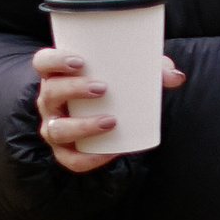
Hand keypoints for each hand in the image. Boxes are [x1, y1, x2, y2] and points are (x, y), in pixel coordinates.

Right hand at [32, 45, 184, 174]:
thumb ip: (153, 71)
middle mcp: (50, 101)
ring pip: (57, 129)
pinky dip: (91, 158)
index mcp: (58, 75)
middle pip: (50, 93)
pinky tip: (111, 151)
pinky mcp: (65, 151)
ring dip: (82, 125)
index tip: (79, 61)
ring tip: (110, 121)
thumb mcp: (132, 74)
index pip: (43, 62)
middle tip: (102, 88)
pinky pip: (71, 159)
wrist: (109, 117)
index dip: (54, 60)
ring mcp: (54, 127)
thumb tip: (176, 77)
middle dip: (72, 90)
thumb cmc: (115, 87)